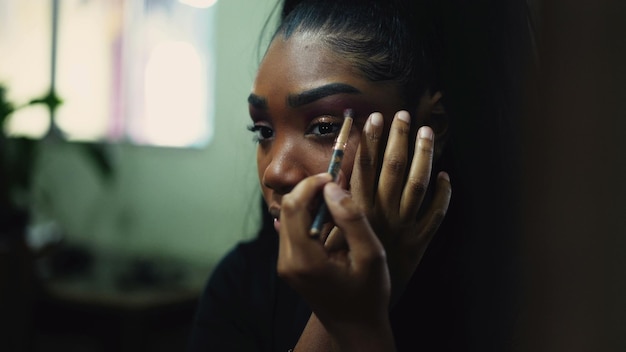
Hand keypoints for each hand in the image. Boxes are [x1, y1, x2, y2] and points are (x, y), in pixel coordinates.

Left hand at [278, 174, 394, 350]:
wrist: (356, 329)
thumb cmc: (368, 296)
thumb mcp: (371, 255)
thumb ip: (351, 219)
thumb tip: (332, 187)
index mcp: (305, 260)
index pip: (294, 206)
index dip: (311, 184)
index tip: (334, 176)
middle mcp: (287, 262)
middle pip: (288, 209)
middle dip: (310, 190)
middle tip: (338, 184)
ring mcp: (285, 265)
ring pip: (289, 217)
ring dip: (310, 203)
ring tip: (338, 200)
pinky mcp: (290, 265)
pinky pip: (293, 230)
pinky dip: (310, 217)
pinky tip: (330, 217)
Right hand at [327, 110, 451, 303]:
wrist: (361, 306)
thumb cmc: (340, 270)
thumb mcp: (326, 240)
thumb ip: (324, 213)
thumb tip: (312, 189)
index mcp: (359, 211)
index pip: (365, 167)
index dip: (369, 141)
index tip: (372, 118)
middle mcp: (383, 214)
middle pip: (393, 168)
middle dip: (398, 139)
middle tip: (402, 115)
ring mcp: (404, 227)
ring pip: (418, 184)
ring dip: (423, 156)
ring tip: (426, 132)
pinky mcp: (420, 242)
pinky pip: (437, 215)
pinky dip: (443, 196)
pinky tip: (446, 176)